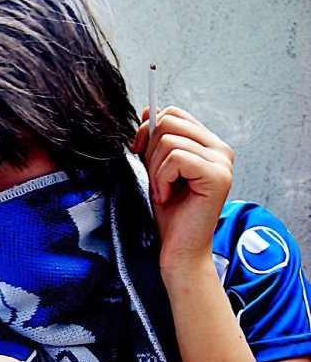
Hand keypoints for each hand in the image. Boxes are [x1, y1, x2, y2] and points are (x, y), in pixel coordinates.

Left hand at [131, 106, 232, 270]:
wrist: (178, 250)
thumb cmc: (169, 213)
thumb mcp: (157, 168)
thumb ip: (156, 140)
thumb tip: (148, 111)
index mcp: (209, 145)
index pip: (175, 113)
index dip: (151, 129)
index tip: (140, 152)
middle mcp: (221, 150)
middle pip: (170, 122)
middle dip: (151, 151)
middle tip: (156, 180)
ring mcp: (222, 162)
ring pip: (170, 141)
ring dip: (155, 170)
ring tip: (164, 192)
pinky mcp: (217, 176)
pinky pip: (175, 158)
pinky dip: (162, 179)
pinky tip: (167, 197)